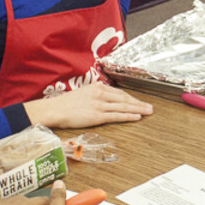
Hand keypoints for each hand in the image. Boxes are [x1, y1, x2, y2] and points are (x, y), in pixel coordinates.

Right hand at [26, 82, 152, 128]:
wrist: (54, 109)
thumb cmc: (65, 104)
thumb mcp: (82, 94)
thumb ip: (95, 96)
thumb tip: (106, 101)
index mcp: (97, 87)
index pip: (119, 93)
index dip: (131, 98)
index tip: (139, 101)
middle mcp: (100, 94)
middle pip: (124, 98)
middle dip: (139, 103)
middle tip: (150, 107)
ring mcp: (99, 104)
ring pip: (123, 106)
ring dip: (138, 109)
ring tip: (148, 112)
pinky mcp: (97, 115)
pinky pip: (116, 115)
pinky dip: (128, 116)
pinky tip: (137, 117)